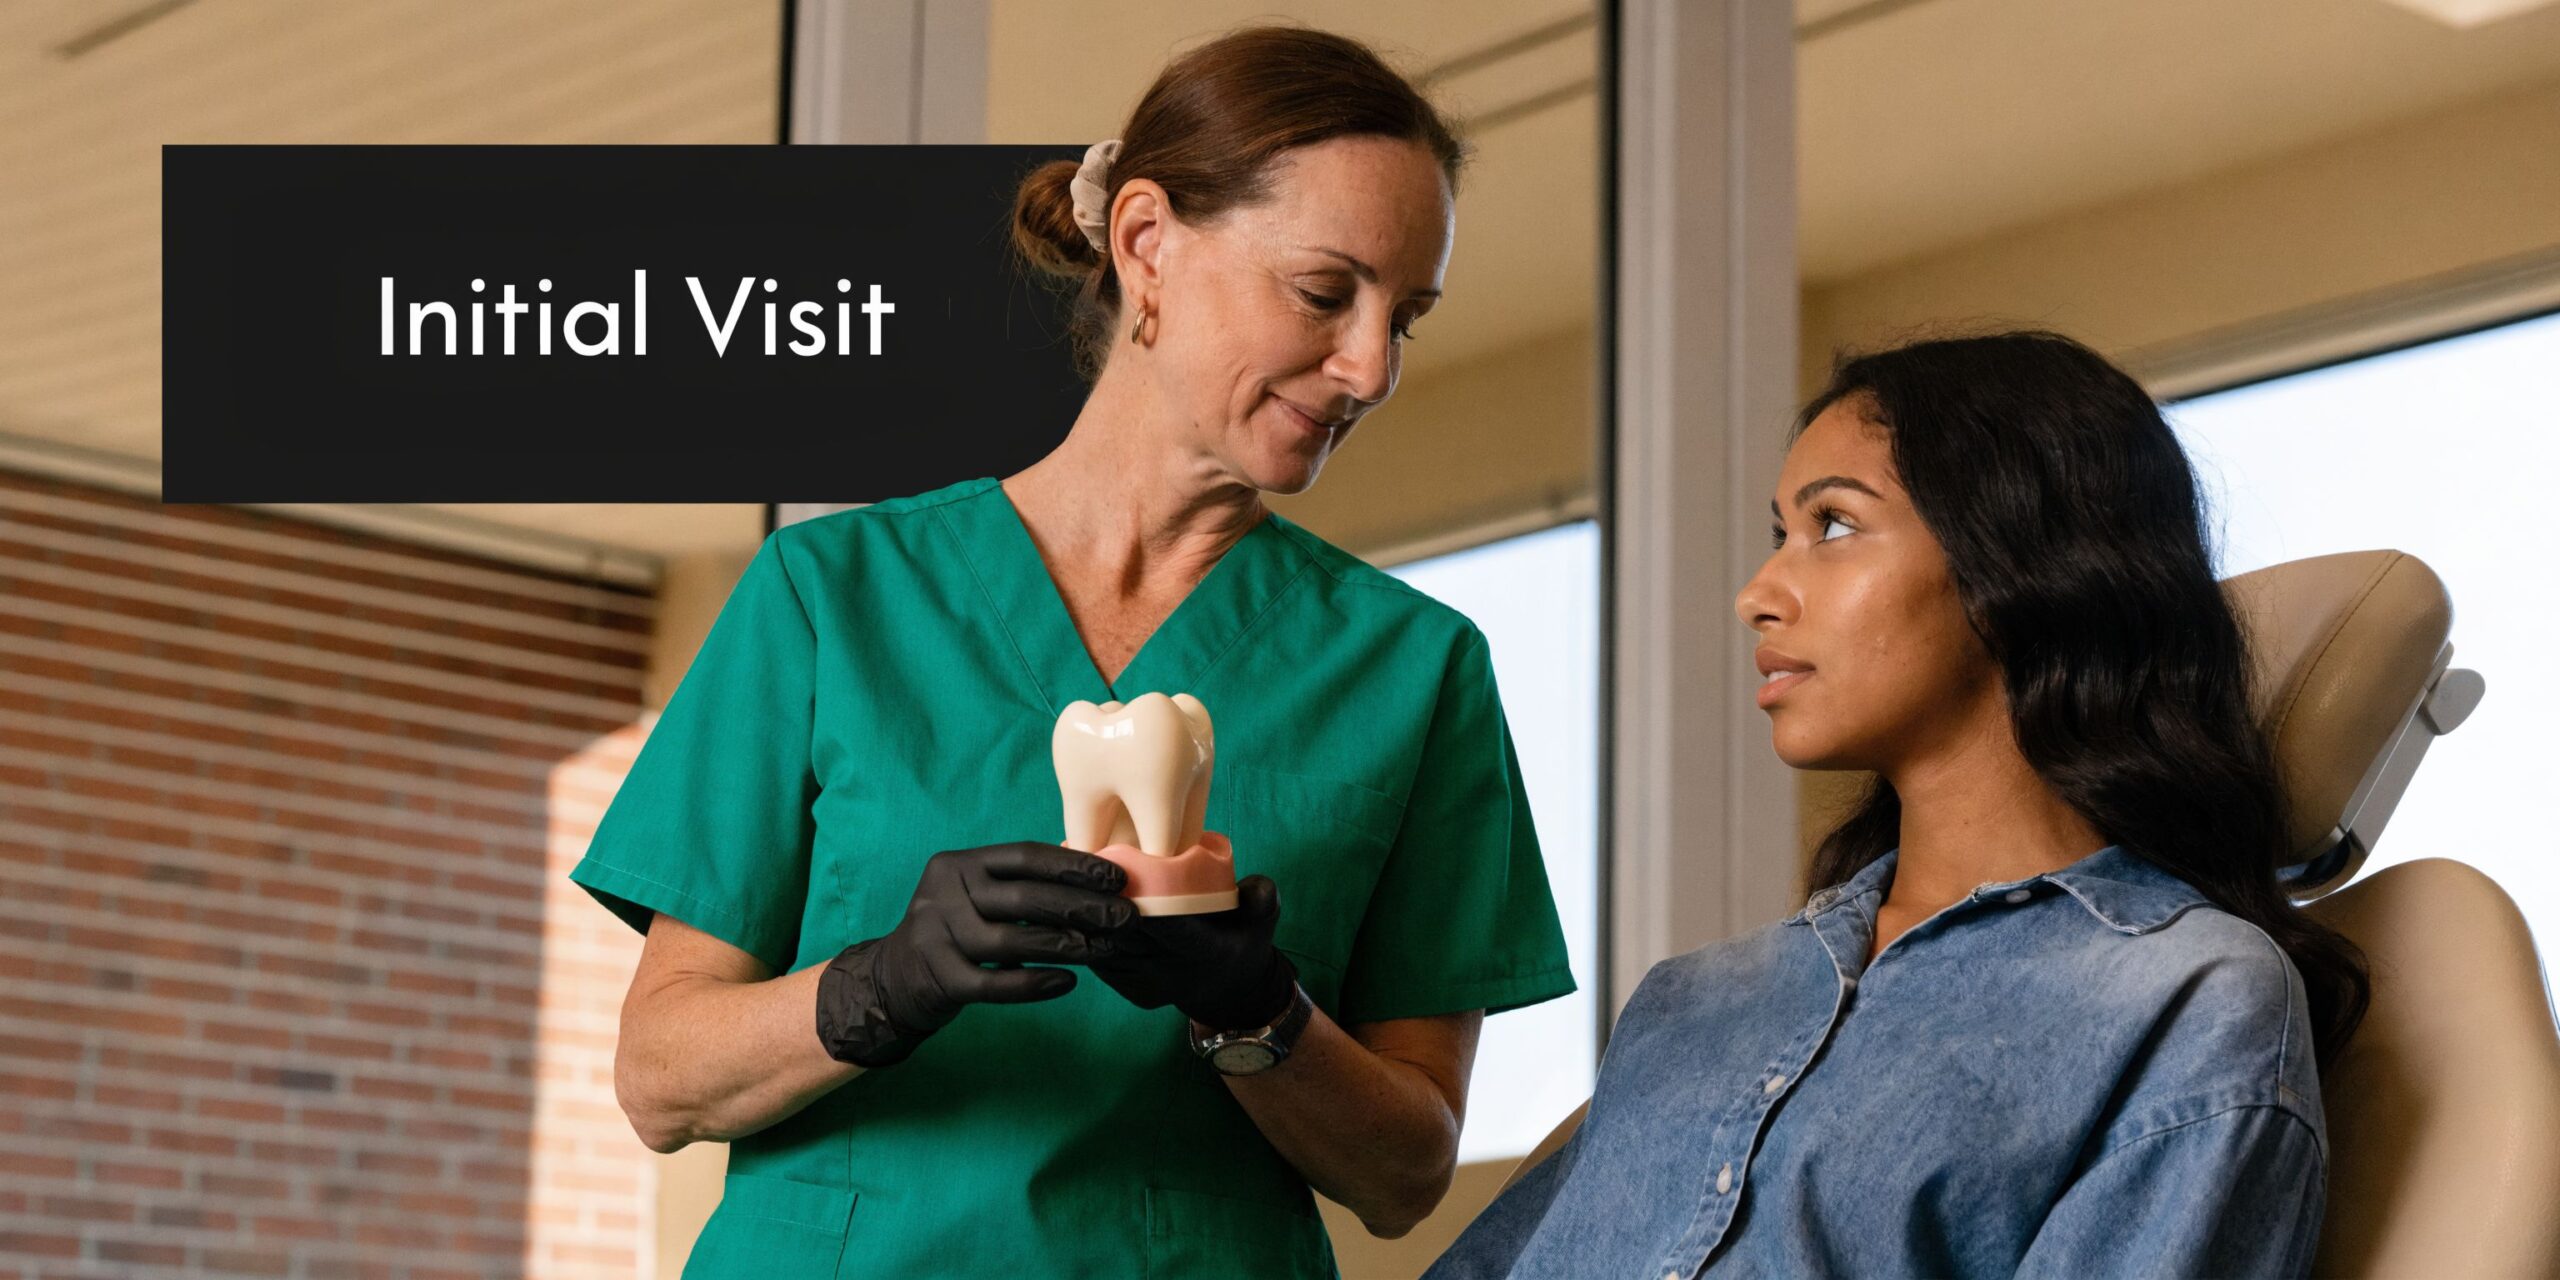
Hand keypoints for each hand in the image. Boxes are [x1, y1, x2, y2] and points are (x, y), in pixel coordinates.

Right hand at [816, 841, 1134, 1066]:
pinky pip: (993, 983)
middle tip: (1126, 917)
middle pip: (1023, 898)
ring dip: (1066, 946)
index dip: (1074, 865)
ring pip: (1011, 941)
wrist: (894, 979)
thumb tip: (1098, 881)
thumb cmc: (957, 932)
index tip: (1117, 878)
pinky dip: (1033, 984)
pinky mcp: (937, 977)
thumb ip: (1023, 885)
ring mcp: (936, 935)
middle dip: (1081, 906)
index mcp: (960, 864)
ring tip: (1107, 949)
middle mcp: (944, 893)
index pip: (1024, 856)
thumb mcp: (979, 896)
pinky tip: (1067, 983)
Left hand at [1085, 874, 1296, 1030]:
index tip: (1118, 867)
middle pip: (1126, 934)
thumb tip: (1256, 887)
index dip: (1141, 900)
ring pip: (1105, 947)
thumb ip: (1263, 898)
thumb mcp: (1263, 918)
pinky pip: (1099, 957)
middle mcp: (1171, 974)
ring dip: (1085, 915)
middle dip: (1103, 900)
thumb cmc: (1243, 938)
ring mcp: (1146, 985)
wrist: (1228, 987)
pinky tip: (1070, 900)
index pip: (1168, 926)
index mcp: (1204, 953)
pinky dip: (1083, 929)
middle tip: (1080, 862)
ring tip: (1068, 877)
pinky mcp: (1127, 988)